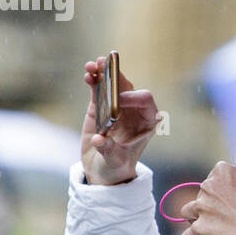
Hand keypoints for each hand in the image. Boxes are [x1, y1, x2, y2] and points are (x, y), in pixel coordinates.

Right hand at [80, 56, 160, 185]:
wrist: (103, 169)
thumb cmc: (116, 166)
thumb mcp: (114, 161)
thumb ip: (108, 150)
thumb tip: (99, 140)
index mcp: (147, 121)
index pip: (145, 100)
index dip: (132, 96)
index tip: (116, 100)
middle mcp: (134, 110)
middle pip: (127, 87)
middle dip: (117, 76)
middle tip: (105, 66)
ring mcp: (118, 106)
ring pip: (113, 84)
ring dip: (104, 72)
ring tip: (93, 65)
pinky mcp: (102, 106)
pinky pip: (99, 89)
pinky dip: (94, 80)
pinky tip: (88, 73)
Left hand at [178, 129, 235, 234]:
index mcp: (223, 172)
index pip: (213, 179)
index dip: (224, 193)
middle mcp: (209, 187)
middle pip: (201, 197)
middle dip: (212, 208)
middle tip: (234, 218)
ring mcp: (202, 209)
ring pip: (189, 214)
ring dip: (201, 223)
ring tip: (221, 231)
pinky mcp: (198, 230)